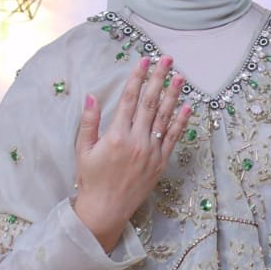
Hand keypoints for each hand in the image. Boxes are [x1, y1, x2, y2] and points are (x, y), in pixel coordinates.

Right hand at [72, 56, 192, 251]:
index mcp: (116, 136)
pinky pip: (173, 138)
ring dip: (173, 95)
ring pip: (164, 117)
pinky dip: (180, 122)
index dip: (137, 77)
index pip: (129, 99)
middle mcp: (136, 141)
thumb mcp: (83, 149)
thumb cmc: (91, 179)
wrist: (106, 209)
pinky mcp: (160, 163)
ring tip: (180, 76)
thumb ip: (89, 122)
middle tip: (167, 60)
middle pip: (150, 103)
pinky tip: (187, 107)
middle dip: (158, 79)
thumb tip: (91, 96)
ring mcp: (151, 152)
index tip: (144, 60)